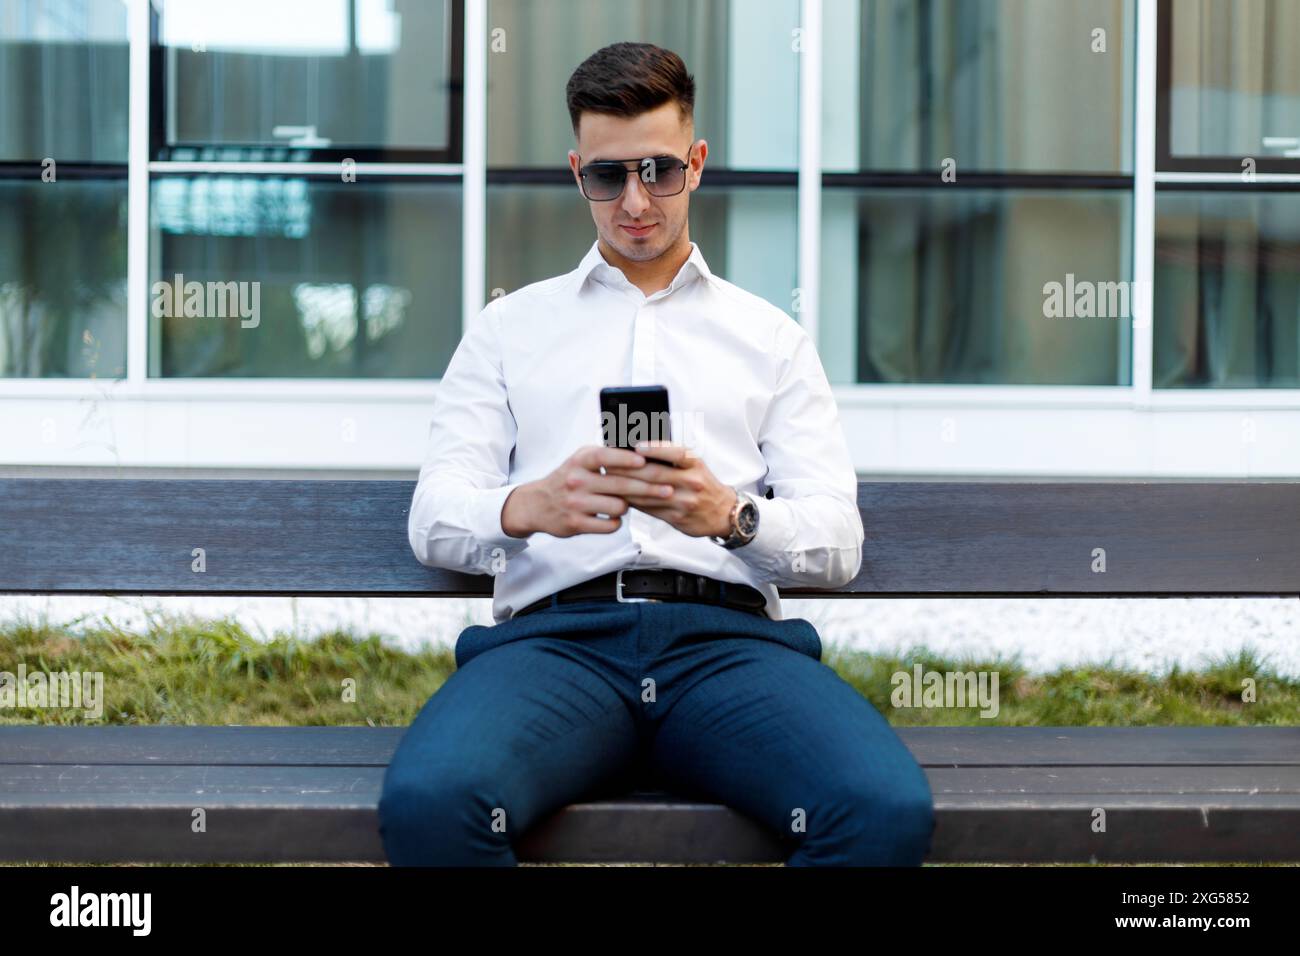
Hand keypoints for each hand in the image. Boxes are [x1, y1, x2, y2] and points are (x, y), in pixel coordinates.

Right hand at [500, 444, 674, 537]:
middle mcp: (576, 480)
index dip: (625, 459)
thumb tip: (643, 452)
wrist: (537, 504)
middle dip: (648, 488)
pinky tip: (612, 516)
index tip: (645, 460)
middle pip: (619, 485)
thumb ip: (606, 456)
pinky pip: (609, 524)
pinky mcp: (576, 524)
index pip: (604, 457)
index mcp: (580, 461)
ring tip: (622, 503)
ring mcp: (576, 503)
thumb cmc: (568, 479)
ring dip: (626, 506)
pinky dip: (615, 521)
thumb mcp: (581, 460)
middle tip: (668, 490)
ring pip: (618, 506)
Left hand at [604, 440, 735, 538]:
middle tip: (609, 463)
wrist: (723, 512)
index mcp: (695, 463)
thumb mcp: (694, 465)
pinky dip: (634, 502)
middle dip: (629, 469)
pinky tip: (621, 496)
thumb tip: (637, 450)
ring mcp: (685, 501)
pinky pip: (650, 509)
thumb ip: (670, 458)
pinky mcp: (677, 517)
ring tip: (609, 479)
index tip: (635, 446)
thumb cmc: (702, 483)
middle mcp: (692, 481)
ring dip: (626, 486)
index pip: (675, 452)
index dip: (655, 449)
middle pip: (656, 474)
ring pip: (649, 493)